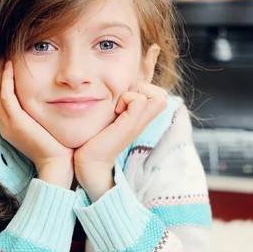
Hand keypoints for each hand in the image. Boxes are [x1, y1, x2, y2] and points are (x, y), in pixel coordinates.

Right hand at [0, 60, 73, 187]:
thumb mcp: (46, 127)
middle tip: (4, 57)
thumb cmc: (59, 148)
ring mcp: (9, 124)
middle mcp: (6, 125)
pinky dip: (6, 80)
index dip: (1, 81)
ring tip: (6, 57)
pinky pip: (5, 96)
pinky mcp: (16, 123)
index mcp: (11, 127)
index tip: (8, 66)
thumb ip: (43, 114)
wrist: (58, 165)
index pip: (0, 99)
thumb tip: (53, 98)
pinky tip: (11, 66)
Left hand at [74, 83, 167, 200]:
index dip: (144, 90)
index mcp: (141, 118)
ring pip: (158, 96)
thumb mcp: (112, 117)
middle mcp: (144, 121)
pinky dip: (126, 99)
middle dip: (143, 90)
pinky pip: (139, 100)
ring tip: (119, 107)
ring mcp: (140, 124)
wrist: (90, 161)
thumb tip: (119, 89)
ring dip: (135, 94)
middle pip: (162, 95)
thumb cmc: (95, 139)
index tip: (124, 101)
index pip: (160, 95)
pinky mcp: (131, 126)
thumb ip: (120, 105)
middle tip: (123, 102)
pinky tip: (115, 111)